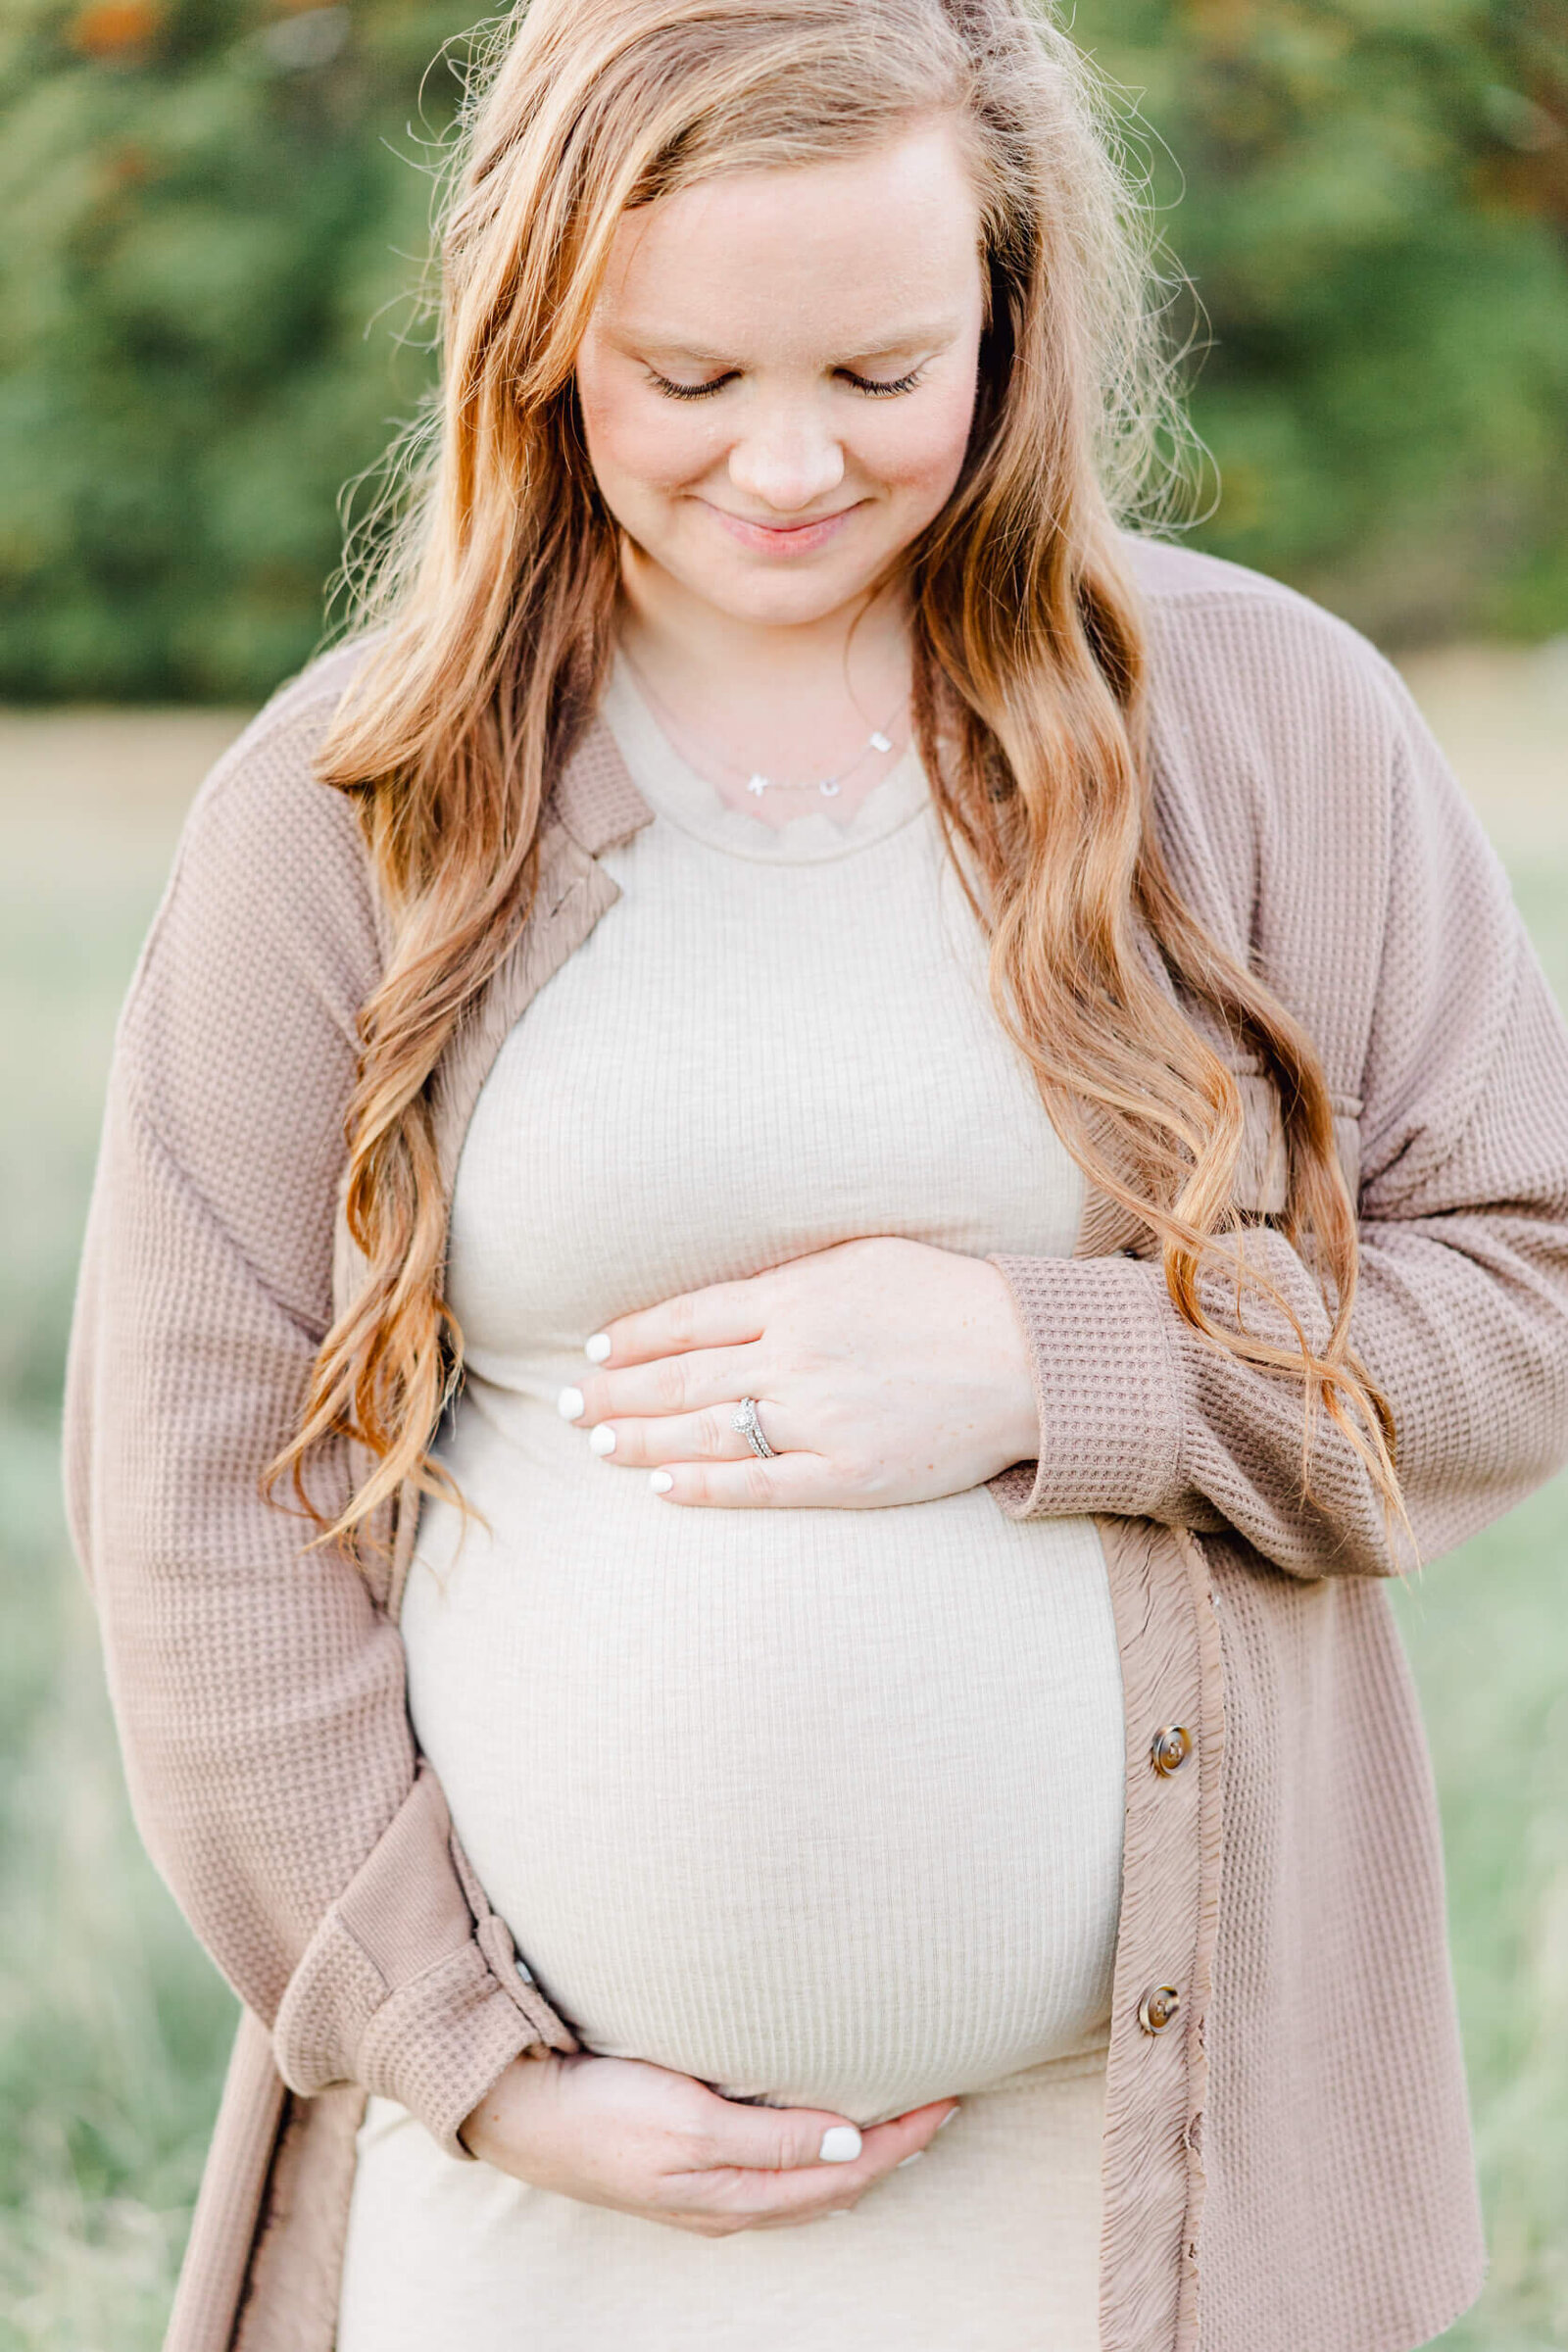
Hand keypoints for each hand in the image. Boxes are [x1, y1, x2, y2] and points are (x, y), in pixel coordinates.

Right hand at [459, 2052, 957, 2233]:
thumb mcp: (691, 2122)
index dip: (902, 2139)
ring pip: (808, 2186)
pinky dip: (816, 2154)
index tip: (949, 2097)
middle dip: (893, 2151)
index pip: (846, 2171)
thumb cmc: (603, 2108)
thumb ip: (771, 2137)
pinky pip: (776, 2174)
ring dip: (859, 2156)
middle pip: (835, 2185)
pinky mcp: (687, 2169)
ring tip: (900, 2122)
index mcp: (737, 2193)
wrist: (520, 2110)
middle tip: (943, 2106)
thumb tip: (852, 2142)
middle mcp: (730, 2201)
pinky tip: (822, 2132)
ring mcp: (707, 2191)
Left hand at [559, 1236, 1037, 1507]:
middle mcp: (797, 1357)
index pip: (689, 1318)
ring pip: (707, 1431)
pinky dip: (704, 1486)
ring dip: (642, 1439)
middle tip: (568, 1405)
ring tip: (597, 1442)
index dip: (634, 1337)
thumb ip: (790, 1279)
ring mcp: (820, 1419)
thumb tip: (723, 1297)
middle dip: (617, 1392)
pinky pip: (760, 1483)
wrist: (1029, 1360)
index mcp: (798, 1298)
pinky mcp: (849, 1473)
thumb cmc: (947, 1298)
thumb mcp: (863, 1258)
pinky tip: (662, 1488)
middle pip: (682, 1376)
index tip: (596, 1350)